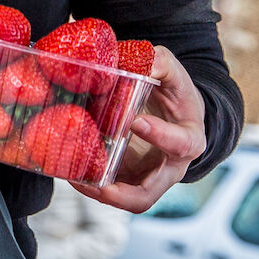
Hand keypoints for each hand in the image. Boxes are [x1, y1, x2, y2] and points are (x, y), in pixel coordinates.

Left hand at [73, 45, 204, 213]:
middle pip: (149, 194)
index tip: (136, 121)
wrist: (176, 114)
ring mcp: (149, 177)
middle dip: (121, 193)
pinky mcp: (130, 178)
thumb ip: (159, 63)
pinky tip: (70, 170)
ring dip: (100, 193)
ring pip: (127, 199)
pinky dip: (91, 184)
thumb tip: (138, 59)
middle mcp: (169, 167)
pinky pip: (111, 189)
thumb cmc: (176, 95)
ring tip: (75, 178)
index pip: (180, 144)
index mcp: (189, 140)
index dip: (160, 136)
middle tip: (96, 182)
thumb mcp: (173, 74)